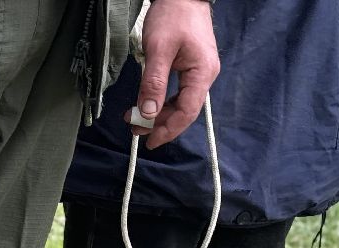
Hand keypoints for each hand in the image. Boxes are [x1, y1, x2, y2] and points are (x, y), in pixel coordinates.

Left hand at [128, 0, 219, 149]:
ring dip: (157, 113)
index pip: (187, 112)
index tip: (149, 141)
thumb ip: (153, 83)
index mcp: (202, 73)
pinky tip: (146, 105)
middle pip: (184, 110)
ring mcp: (198, 72)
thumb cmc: (173, 15)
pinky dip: (161, 101)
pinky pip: (177, 92)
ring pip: (179, 102)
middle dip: (159, 124)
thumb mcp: (159, 50)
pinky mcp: (190, 67)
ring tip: (135, 119)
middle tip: (135, 130)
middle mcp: (204, 75)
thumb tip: (147, 113)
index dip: (168, 130)